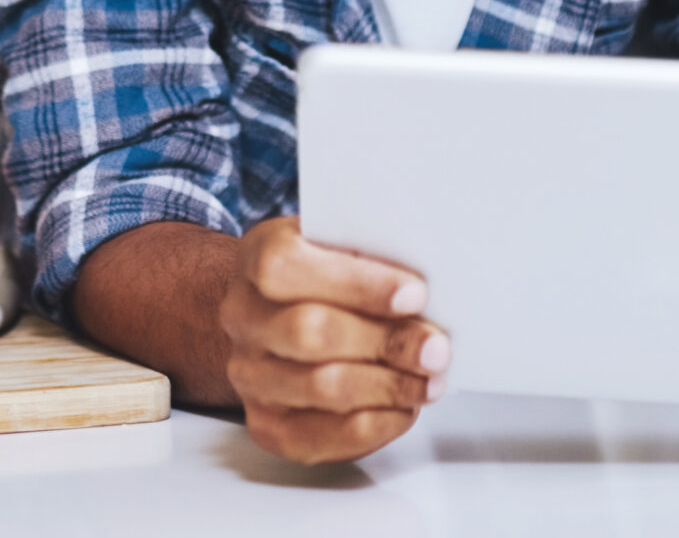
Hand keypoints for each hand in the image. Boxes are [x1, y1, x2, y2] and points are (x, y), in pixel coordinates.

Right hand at [219, 216, 447, 463]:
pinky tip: (405, 406)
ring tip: (431, 379)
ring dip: (389, 385)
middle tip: (437, 347)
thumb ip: (375, 252)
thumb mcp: (344, 242)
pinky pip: (324, 435)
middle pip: (310, 332)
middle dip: (386, 342)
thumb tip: (432, 283)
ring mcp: (249, 374)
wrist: (282, 316)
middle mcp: (242, 316)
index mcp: (257, 256)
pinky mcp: (267, 425)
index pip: (286, 266)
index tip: (415, 294)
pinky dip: (377, 422)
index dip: (355, 282)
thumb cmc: (327, 277)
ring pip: (321, 386)